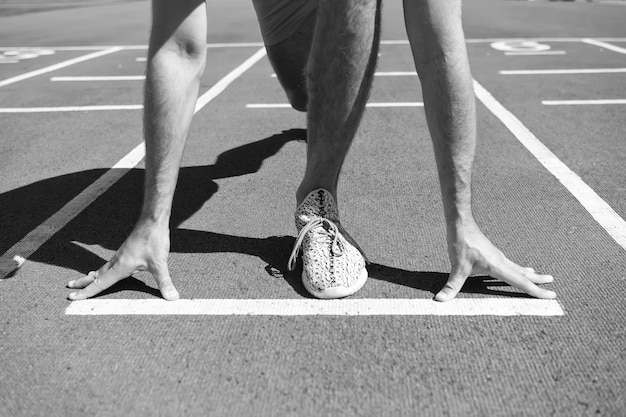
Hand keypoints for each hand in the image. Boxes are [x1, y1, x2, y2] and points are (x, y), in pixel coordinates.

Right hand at [66, 222, 178, 300]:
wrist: (153, 220)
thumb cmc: (154, 240)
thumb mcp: (160, 264)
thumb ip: (164, 282)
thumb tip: (172, 298)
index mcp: (120, 266)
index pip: (100, 283)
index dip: (86, 292)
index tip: (71, 297)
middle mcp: (117, 261)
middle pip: (96, 275)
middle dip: (83, 283)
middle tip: (69, 287)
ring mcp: (121, 254)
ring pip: (103, 268)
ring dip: (93, 276)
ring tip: (85, 280)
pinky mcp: (127, 250)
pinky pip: (110, 263)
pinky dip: (104, 269)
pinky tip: (108, 269)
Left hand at [436, 219, 555, 301]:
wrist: (461, 223)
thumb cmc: (461, 243)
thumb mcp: (456, 267)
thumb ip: (451, 286)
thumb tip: (439, 300)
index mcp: (498, 266)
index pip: (521, 282)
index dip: (536, 291)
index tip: (552, 295)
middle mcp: (501, 261)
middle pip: (524, 274)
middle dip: (538, 282)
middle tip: (553, 287)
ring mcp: (498, 257)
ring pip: (518, 268)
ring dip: (530, 275)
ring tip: (541, 277)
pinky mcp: (493, 254)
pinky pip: (510, 264)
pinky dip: (519, 269)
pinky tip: (520, 269)